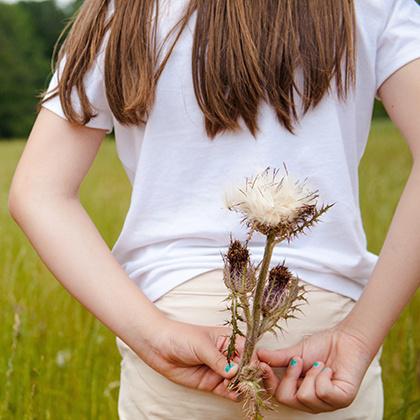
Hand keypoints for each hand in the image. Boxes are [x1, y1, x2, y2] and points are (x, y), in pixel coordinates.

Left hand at [131, 317, 250, 401]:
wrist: (158, 347)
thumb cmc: (181, 337)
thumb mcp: (202, 345)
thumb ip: (219, 360)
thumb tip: (237, 372)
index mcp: (229, 339)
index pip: (248, 350)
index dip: (254, 359)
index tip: (256, 369)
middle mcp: (228, 355)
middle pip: (247, 367)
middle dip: (251, 375)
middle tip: (251, 382)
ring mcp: (220, 370)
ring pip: (240, 381)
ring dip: (243, 386)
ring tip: (242, 389)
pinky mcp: (212, 383)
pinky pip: (228, 390)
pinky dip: (234, 393)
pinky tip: (234, 394)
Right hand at [256, 326, 375, 413]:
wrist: (346, 339)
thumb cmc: (322, 346)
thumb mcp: (294, 352)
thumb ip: (276, 358)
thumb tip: (256, 354)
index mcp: (298, 391)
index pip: (276, 394)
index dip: (267, 381)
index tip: (262, 364)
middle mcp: (311, 402)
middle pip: (286, 399)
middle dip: (290, 376)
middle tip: (298, 360)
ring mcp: (327, 403)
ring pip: (305, 397)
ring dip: (310, 374)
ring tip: (319, 365)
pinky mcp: (342, 399)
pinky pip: (322, 392)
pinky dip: (323, 376)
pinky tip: (329, 370)